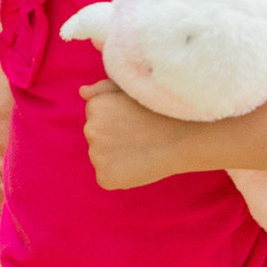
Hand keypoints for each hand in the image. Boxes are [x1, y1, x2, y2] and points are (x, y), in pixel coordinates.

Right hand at [0, 53, 13, 214]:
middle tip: (6, 200)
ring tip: (17, 185)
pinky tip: (29, 158)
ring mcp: (0, 113)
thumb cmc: (3, 72)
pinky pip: (15, 135)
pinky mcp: (17, 107)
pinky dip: (18, 150)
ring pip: (1, 147)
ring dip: (6, 165)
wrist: (18, 41)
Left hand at [81, 80, 203, 192]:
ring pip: (102, 157)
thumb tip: (82, 92)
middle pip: (97, 137)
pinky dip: (121, 175)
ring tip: (142, 149)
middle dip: (115, 137)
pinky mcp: (105, 177)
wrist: (183, 138)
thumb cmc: (161, 110)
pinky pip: (108, 177)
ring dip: (117, 156)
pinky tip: (139, 166)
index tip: (136, 120)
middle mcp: (89, 130)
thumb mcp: (132, 90)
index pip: (97, 117)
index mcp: (94, 106)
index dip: (118, 120)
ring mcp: (96, 155)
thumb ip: (104, 88)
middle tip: (141, 135)